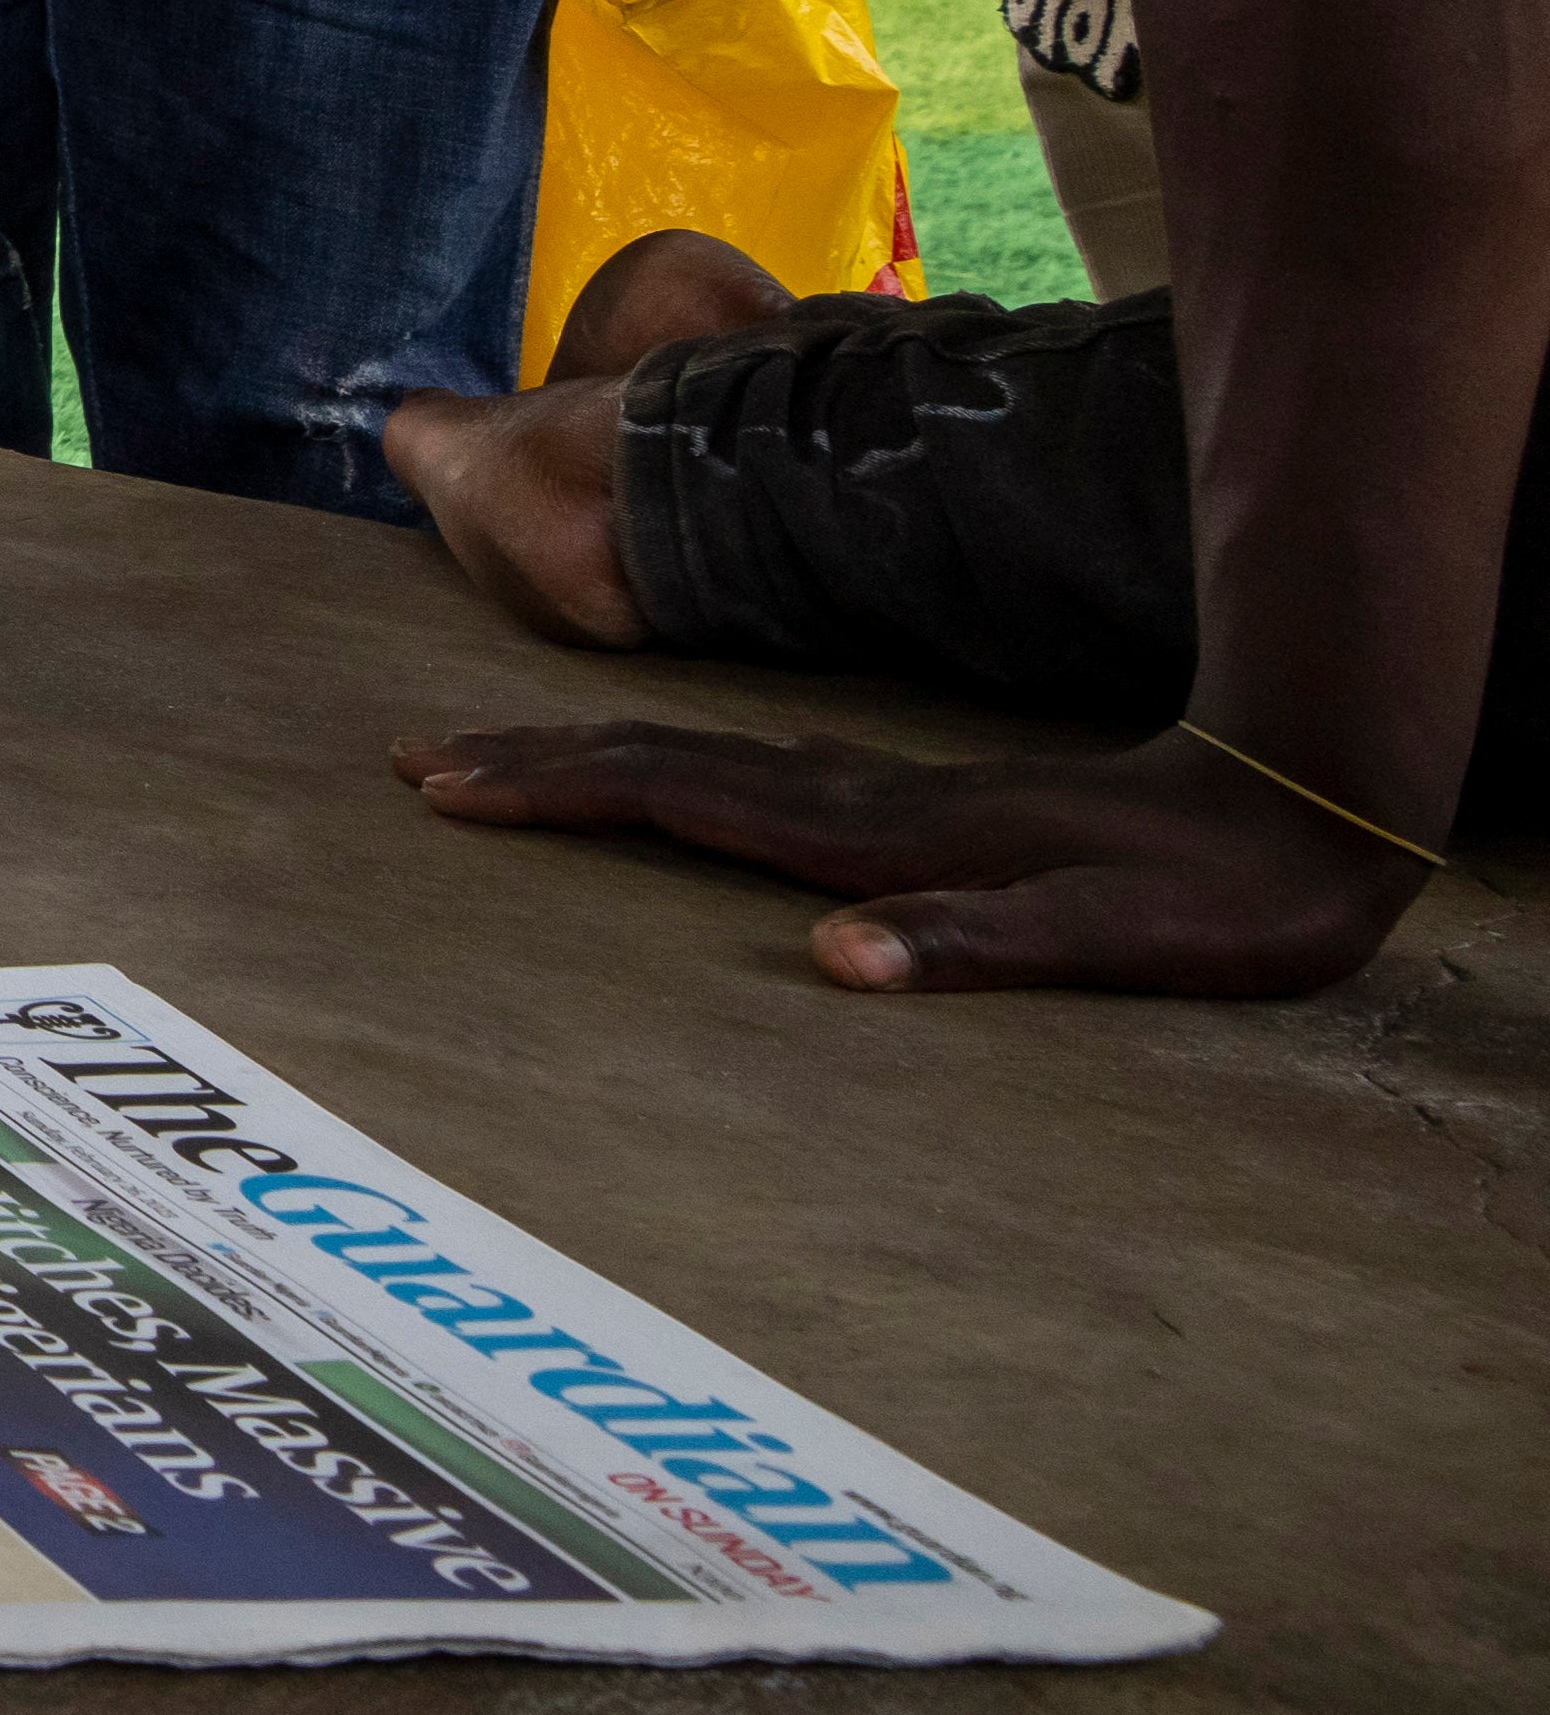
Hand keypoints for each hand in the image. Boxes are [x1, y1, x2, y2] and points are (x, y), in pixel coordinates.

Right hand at [392, 715, 1433, 995]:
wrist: (1300, 808)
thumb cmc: (1205, 900)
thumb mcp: (1105, 943)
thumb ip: (969, 944)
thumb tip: (830, 961)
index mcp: (875, 837)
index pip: (677, 797)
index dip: (555, 789)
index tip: (444, 785)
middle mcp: (861, 799)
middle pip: (660, 759)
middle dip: (531, 759)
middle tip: (414, 760)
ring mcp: (887, 792)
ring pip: (698, 757)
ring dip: (587, 753)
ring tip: (500, 756)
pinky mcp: (918, 804)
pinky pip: (749, 773)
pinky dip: (670, 768)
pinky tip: (672, 778)